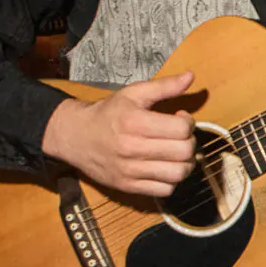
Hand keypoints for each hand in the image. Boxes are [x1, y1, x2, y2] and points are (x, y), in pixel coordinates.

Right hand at [43, 71, 197, 197]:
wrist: (74, 137)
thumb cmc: (108, 113)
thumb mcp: (133, 93)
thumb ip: (164, 86)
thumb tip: (191, 76)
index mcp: (135, 122)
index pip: (182, 129)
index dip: (188, 123)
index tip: (180, 119)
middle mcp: (132, 148)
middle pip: (184, 152)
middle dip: (189, 142)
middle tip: (180, 137)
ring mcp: (130, 171)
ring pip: (178, 174)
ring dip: (185, 163)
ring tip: (176, 153)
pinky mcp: (127, 187)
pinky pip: (165, 190)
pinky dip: (171, 180)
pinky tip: (165, 167)